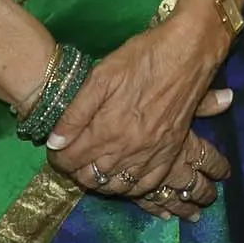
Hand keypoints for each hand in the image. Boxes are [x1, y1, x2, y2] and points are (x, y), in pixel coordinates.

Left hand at [45, 8, 235, 216]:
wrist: (187, 55)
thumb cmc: (141, 58)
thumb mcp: (100, 75)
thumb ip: (75, 112)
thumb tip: (55, 142)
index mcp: (106, 130)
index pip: (70, 160)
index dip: (58, 157)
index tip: (57, 149)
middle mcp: (127, 150)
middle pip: (90, 177)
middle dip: (75, 170)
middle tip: (73, 157)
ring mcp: (150, 155)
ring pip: (117, 186)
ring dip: (100, 180)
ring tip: (93, 167)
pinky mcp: (169, 153)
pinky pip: (147, 186)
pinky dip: (130, 188)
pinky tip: (122, 178)